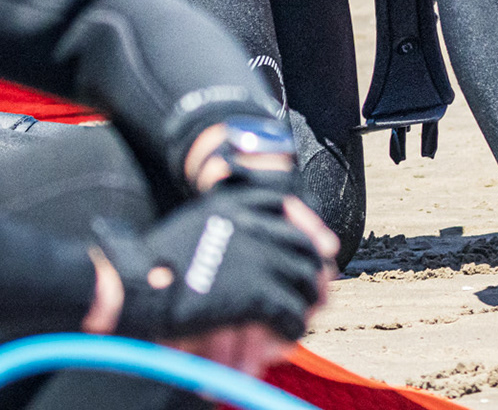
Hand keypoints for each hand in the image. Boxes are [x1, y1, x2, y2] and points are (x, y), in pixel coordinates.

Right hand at [91, 187, 327, 343]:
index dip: (310, 229)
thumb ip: (224, 222)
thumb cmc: (148, 262)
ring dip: (306, 301)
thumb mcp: (192, 222)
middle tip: (317, 289)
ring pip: (303, 280)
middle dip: (314, 270)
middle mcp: (253, 226)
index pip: (287, 207)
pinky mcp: (256, 294)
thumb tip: (254, 233)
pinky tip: (286, 336)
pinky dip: (292, 327)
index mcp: (234, 205)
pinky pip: (290, 312)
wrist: (129, 287)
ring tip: (302, 315)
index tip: (323, 245)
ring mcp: (258, 258)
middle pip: (303, 246)